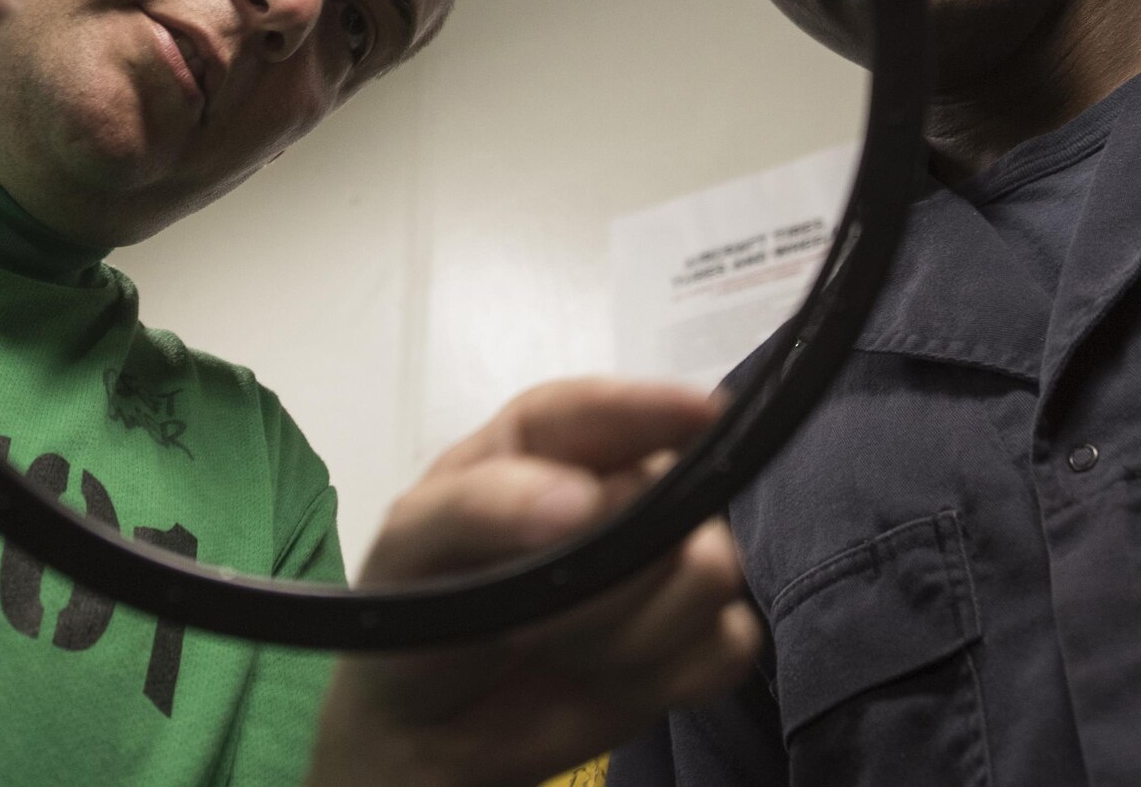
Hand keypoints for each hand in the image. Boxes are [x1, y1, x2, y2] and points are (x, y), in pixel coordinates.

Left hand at [308, 380, 761, 786]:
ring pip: (709, 572)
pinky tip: (609, 679)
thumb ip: (480, 509)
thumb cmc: (417, 621)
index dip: (652, 406)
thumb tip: (582, 501)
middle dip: (603, 573)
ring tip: (561, 647)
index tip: (698, 415)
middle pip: (670, 496)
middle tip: (530, 619)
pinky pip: (729, 644)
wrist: (433, 733)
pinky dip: (667, 675)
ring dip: (628, 632)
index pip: (605, 411)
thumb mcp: (412, 551)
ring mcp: (666, 562)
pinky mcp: (695, 637)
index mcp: (545, 445)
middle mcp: (620, 488)